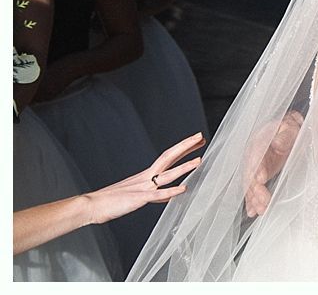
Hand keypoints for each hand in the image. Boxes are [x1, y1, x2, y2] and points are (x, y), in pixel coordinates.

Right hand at [87, 132, 204, 224]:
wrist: (91, 205)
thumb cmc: (112, 202)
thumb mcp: (138, 196)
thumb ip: (155, 195)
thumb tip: (169, 196)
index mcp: (146, 176)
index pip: (168, 157)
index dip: (183, 148)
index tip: (197, 141)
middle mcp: (146, 178)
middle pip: (169, 157)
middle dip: (185, 147)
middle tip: (201, 136)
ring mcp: (142, 187)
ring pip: (167, 174)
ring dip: (184, 167)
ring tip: (199, 160)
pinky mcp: (138, 199)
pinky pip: (157, 194)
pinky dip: (170, 191)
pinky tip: (183, 189)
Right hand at [244, 110, 303, 217]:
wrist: (288, 131)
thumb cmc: (289, 128)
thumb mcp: (290, 128)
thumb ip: (284, 136)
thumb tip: (276, 144)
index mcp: (260, 140)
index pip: (256, 155)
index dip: (257, 167)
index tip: (261, 179)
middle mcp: (254, 155)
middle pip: (251, 173)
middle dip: (256, 189)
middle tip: (264, 201)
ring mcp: (256, 166)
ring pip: (251, 183)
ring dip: (254, 198)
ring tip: (261, 209)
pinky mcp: (259, 175)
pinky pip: (253, 188)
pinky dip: (252, 200)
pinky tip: (253, 211)